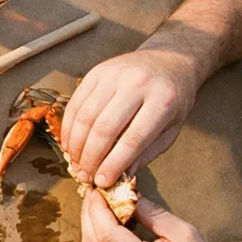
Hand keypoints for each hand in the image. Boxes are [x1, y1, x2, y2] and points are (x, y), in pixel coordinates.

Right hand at [61, 49, 205, 186]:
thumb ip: (148, 151)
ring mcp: (113, 76)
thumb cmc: (173, 98)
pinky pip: (75, 104)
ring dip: (76, 145)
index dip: (114, 164)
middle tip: (83, 176)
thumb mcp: (172, 127)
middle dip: (90, 158)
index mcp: (163, 101)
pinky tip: (69, 144)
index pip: (133, 139)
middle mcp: (137, 84)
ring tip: (75, 164)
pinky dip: (69, 128)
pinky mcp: (96, 72)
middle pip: (104, 129)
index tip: (102, 182)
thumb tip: (122, 176)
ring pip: (85, 117)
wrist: (169, 60)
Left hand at [80, 193, 237, 241]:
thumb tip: (127, 194)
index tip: (97, 191)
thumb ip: (153, 214)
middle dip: (89, 216)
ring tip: (96, 209)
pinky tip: (101, 230)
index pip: (107, 234)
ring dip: (88, 229)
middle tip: (93, 196)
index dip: (97, 210)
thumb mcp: (185, 236)